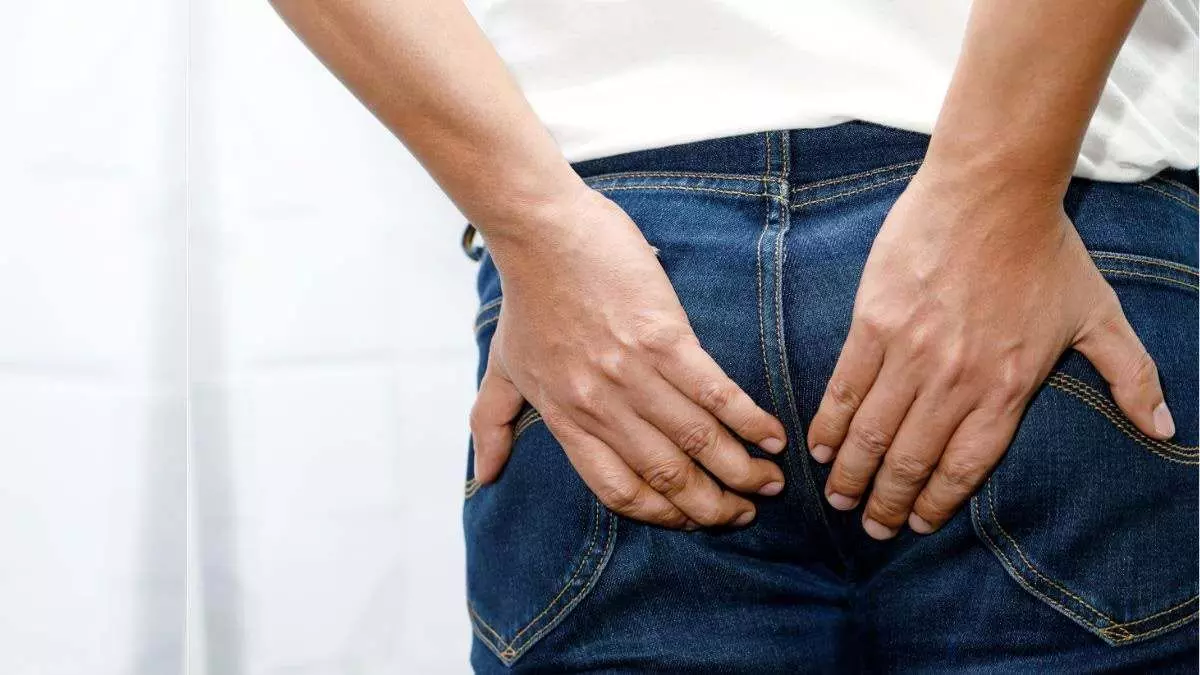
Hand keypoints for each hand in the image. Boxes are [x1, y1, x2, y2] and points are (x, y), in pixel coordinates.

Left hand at [469, 186, 788, 528]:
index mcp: (567, 418)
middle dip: (714, 506)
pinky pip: (713, 392)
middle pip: (668, 475)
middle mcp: (600, 406)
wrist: (541, 231)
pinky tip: (772, 435)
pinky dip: (747, 419)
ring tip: (771, 482)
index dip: (664, 514)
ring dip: (741, 469)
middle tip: (744, 513)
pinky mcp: (662, 336)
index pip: (619, 490)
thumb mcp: (502, 366)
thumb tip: (484, 475)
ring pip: (697, 441)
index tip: (693, 520)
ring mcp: (632, 373)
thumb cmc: (527, 294)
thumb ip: (492, 423)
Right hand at [807, 166, 1175, 538]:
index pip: (963, 466)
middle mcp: (955, 381)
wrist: (992, 190)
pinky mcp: (874, 323)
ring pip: (871, 432)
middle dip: (885, 501)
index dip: (934, 502)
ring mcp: (910, 353)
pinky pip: (845, 387)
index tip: (915, 524)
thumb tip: (1162, 425)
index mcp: (1006, 388)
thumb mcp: (1099, 314)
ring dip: (850, 473)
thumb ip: (1130, 375)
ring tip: (837, 497)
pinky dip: (830, 422)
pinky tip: (819, 445)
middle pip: (910, 459)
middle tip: (867, 526)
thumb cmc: (1045, 250)